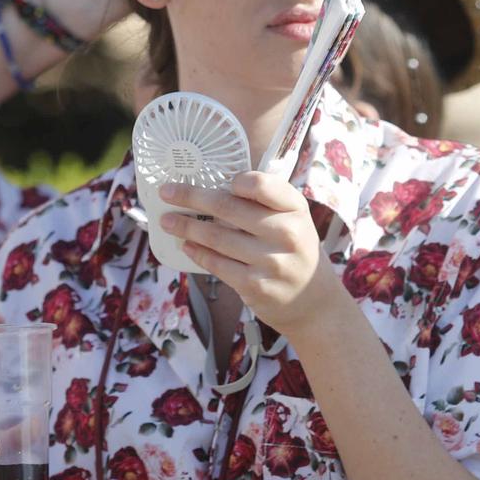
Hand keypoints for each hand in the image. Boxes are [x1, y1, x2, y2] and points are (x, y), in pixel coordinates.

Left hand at [157, 173, 342, 332]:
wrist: (313, 300)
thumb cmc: (293, 250)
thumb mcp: (292, 219)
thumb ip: (263, 203)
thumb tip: (211, 187)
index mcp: (295, 208)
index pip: (262, 185)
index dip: (237, 181)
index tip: (216, 180)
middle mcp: (286, 232)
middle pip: (228, 207)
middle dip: (190, 197)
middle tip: (166, 192)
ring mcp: (270, 261)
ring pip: (216, 237)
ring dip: (186, 226)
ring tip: (166, 221)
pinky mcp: (255, 285)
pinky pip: (217, 264)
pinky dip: (197, 252)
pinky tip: (186, 245)